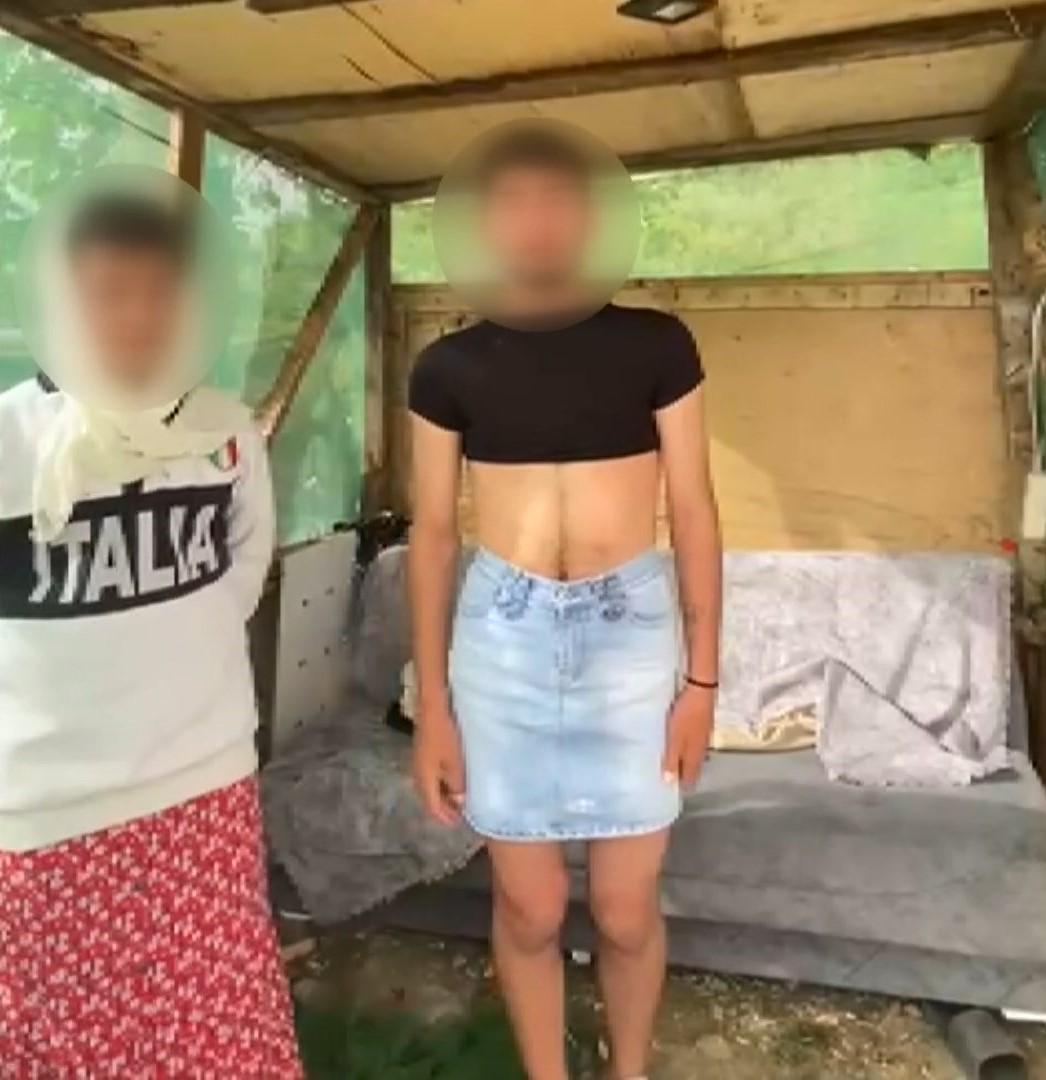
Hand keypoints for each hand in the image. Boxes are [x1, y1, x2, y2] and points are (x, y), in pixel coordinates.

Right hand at [412, 698, 465, 825]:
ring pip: (429, 787)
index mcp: (424, 779)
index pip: (432, 806)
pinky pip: (430, 776)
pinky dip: (441, 784)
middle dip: (443, 808)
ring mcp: (418, 762)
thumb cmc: (446, 735)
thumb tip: (459, 801)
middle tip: (460, 814)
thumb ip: (457, 784)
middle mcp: (417, 773)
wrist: (433, 707)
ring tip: (458, 799)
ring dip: (442, 796)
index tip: (460, 822)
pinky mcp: (423, 753)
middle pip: (428, 798)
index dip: (445, 817)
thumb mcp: (456, 762)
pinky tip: (451, 780)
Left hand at [662, 684, 714, 787]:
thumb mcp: (675, 739)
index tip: (670, 789)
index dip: (682, 785)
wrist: (701, 691)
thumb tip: (670, 782)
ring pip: (694, 756)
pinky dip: (686, 748)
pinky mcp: (702, 726)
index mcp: (695, 755)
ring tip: (673, 763)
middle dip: (683, 774)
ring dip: (685, 761)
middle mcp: (701, 749)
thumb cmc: (685, 716)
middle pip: (693, 768)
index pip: (690, 777)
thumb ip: (672, 759)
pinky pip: (694, 744)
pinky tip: (680, 744)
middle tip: (668, 777)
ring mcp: (703, 737)